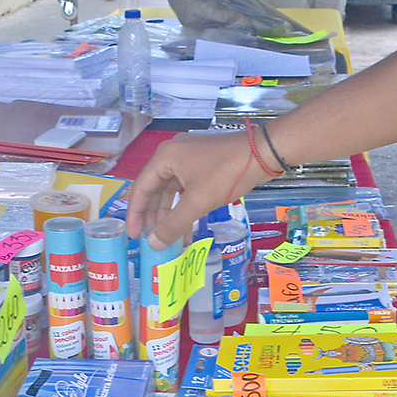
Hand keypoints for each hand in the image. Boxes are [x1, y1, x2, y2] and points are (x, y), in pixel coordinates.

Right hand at [125, 130, 269, 247]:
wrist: (262, 153)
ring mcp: (188, 156)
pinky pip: (185, 186)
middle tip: (149, 238)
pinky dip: (184, 205)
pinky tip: (186, 224)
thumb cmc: (227, 174)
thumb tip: (153, 243)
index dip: (135, 213)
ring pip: (170, 188)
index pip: (141, 187)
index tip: (134, 235)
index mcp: (165, 156)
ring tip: (166, 235)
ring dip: (169, 212)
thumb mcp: (198, 201)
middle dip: (152, 215)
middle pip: (154, 188)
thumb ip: (173, 224)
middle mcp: (172, 153)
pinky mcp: (202, 162)